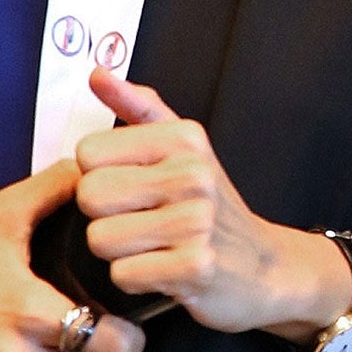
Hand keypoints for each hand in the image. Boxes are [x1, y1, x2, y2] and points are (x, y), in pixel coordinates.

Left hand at [74, 71, 351, 347]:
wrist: (262, 263)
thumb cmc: (209, 204)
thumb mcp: (184, 146)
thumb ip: (137, 108)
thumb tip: (97, 73)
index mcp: (184, 138)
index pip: (88, 152)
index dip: (100, 174)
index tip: (133, 184)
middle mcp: (193, 173)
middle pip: (89, 195)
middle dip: (104, 215)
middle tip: (141, 218)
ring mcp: (197, 221)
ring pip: (100, 238)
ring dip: (118, 251)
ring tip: (154, 244)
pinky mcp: (195, 266)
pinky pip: (123, 274)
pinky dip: (136, 279)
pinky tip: (164, 268)